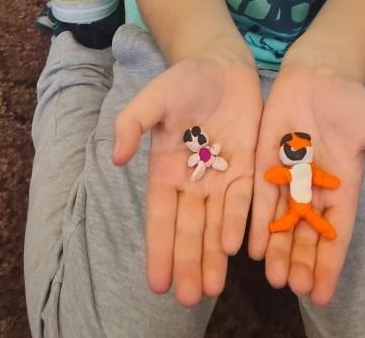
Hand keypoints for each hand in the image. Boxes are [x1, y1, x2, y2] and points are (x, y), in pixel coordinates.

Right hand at [113, 54, 261, 305]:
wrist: (222, 64)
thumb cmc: (184, 80)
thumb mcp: (154, 98)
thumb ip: (131, 122)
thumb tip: (116, 157)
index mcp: (165, 170)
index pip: (160, 217)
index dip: (159, 249)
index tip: (158, 283)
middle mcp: (192, 182)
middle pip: (189, 230)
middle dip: (188, 263)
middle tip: (189, 299)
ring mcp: (220, 177)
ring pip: (215, 224)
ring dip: (213, 256)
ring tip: (212, 289)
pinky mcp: (247, 167)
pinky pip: (242, 200)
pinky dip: (237, 224)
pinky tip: (237, 249)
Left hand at [248, 63, 364, 305]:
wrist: (319, 71)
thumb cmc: (350, 101)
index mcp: (342, 188)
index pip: (336, 234)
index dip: (330, 263)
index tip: (322, 293)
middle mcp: (314, 190)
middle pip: (306, 234)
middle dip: (300, 261)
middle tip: (293, 287)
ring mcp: (288, 177)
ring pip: (282, 222)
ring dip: (277, 250)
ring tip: (273, 277)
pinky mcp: (265, 161)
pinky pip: (260, 196)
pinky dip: (257, 221)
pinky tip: (251, 245)